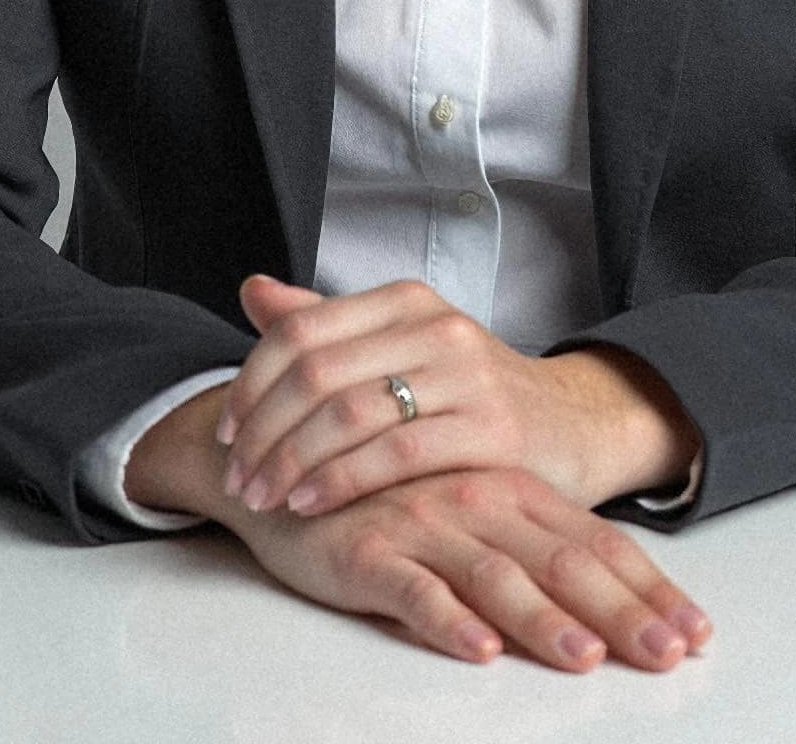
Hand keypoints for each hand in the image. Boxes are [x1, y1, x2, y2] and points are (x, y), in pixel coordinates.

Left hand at [216, 274, 698, 519]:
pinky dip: (342, 481)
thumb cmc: (468, 394)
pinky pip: (397, 455)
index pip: (300, 332)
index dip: (250, 385)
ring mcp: (466, 375)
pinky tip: (311, 503)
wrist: (570, 424)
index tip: (225, 434)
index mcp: (404, 300)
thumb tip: (253, 291)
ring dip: (291, 463)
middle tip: (236, 480)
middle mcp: (434, 326)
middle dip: (262, 433)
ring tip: (262, 498)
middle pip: (316, 375)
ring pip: (350, 414)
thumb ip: (327, 324)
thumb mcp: (401, 347)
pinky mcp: (491, 430)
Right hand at [228, 460, 711, 672]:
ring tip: (583, 657)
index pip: (596, 542)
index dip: (648, 588)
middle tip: (667, 654)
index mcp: (513, 489)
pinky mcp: (366, 551)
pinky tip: (475, 647)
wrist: (290, 461)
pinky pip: (410, 587)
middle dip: (621, 612)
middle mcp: (478, 500)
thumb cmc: (394, 494)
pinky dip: (445, 618)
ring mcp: (423, 524)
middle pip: (561, 562)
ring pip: (493, 576)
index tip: (697, 632)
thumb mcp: (475, 510)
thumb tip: (607, 602)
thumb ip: (535, 543)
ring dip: (541, 620)